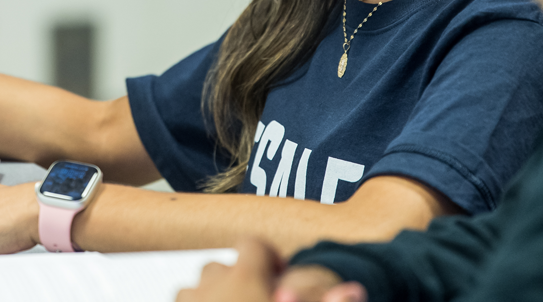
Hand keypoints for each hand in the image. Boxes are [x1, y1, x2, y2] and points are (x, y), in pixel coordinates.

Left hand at [176, 238, 365, 301]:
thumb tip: (355, 287)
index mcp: (244, 279)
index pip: (253, 245)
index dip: (268, 258)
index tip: (278, 278)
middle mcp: (210, 286)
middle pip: (222, 267)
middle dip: (238, 281)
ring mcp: (187, 301)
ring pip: (197, 288)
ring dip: (213, 298)